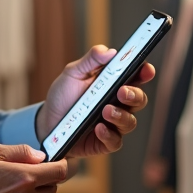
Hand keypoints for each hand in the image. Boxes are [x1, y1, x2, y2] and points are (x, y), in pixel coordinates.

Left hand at [36, 45, 155, 158]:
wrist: (47, 122)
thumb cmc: (63, 96)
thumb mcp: (73, 73)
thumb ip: (91, 60)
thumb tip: (110, 51)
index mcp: (114, 83)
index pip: (136, 77)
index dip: (145, 72)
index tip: (146, 70)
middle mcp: (118, 103)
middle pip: (139, 99)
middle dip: (135, 95)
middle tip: (123, 92)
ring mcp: (113, 123)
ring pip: (130, 121)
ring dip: (121, 115)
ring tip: (106, 111)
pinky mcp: (105, 141)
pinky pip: (115, 141)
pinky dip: (109, 134)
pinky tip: (99, 128)